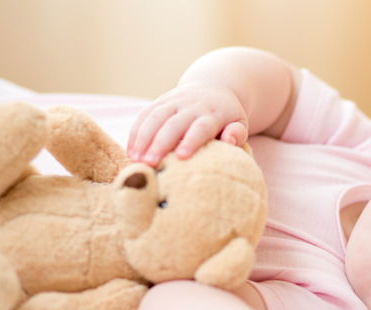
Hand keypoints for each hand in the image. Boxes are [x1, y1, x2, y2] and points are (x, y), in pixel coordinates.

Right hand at [127, 84, 248, 166]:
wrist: (214, 86)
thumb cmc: (228, 114)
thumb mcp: (239, 122)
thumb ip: (237, 133)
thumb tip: (229, 140)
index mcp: (212, 113)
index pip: (201, 127)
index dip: (191, 141)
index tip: (181, 157)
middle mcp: (191, 105)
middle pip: (174, 124)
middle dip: (161, 143)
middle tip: (150, 163)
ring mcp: (174, 101)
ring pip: (155, 117)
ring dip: (143, 138)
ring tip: (136, 160)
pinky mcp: (160, 101)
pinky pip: (145, 114)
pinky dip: (136, 132)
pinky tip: (131, 150)